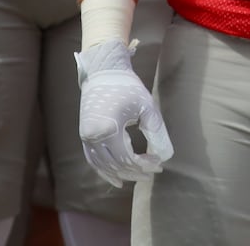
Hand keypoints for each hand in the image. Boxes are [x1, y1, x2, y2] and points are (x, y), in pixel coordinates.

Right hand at [76, 39, 173, 187]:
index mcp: (109, 129)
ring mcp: (86, 137)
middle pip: (116, 165)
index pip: (128, 159)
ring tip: (138, 177)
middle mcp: (94, 136)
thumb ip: (157, 131)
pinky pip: (93, 159)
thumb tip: (165, 155)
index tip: (159, 164)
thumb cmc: (127, 86)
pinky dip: (103, 171)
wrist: (102, 71)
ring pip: (103, 166)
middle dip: (136, 172)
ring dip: (121, 174)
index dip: (145, 165)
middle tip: (153, 172)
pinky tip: (115, 178)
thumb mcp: (146, 107)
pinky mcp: (83, 135)